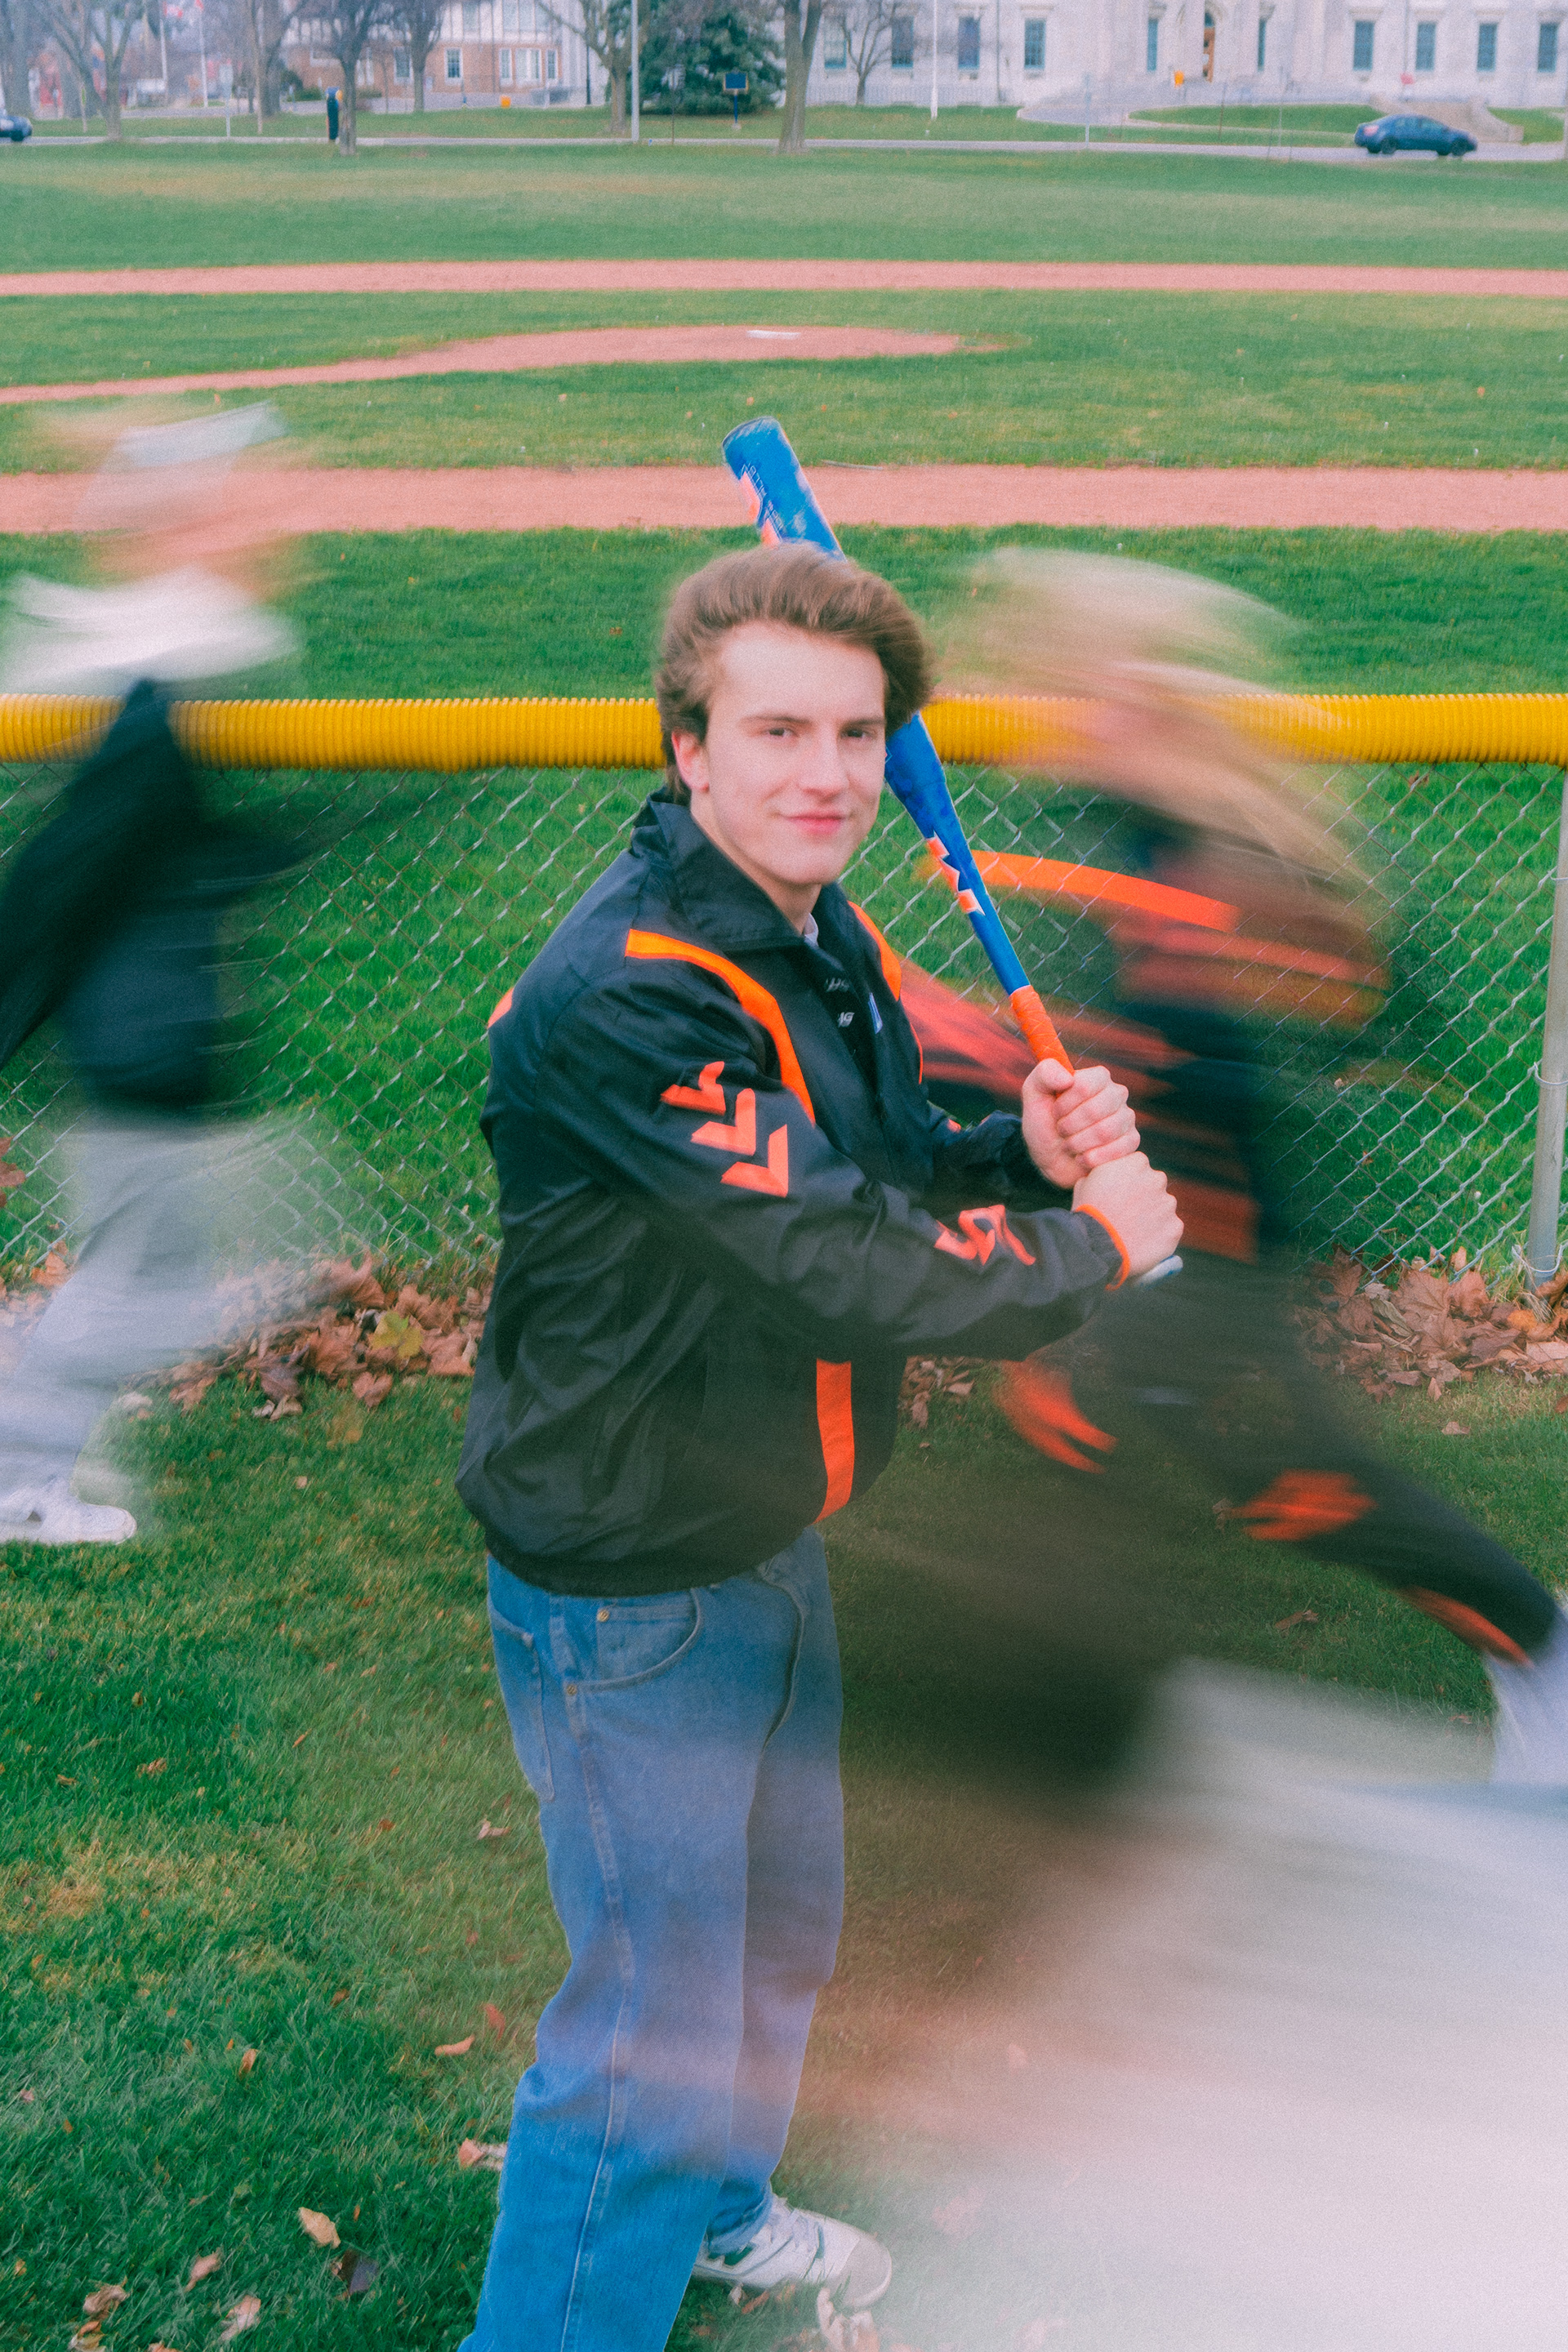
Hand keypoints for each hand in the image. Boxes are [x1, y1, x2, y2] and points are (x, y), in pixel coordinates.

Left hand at [1021, 1060, 1138, 1187]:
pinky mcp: (1131, 1141)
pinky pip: (1118, 1149)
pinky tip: (1082, 1157)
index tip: (1055, 1112)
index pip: (1085, 1085)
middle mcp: (1116, 1094)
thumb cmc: (1044, 1124)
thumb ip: (1044, 1074)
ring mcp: (1126, 1117)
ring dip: (1078, 1143)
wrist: (1051, 1160)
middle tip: (1061, 1131)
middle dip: (1069, 1126)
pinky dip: (1092, 1158)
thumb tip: (1067, 1078)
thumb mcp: (1035, 1095)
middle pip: (1096, 1109)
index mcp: (1097, 1077)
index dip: (1065, 1104)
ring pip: (1105, 1131)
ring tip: (1069, 1144)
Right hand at [1073, 1154, 1182, 1281]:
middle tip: (1127, 1213)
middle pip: (1155, 1184)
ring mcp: (1168, 1205)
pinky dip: (1160, 1235)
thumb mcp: (1086, 1181)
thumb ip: (1105, 1171)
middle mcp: (1158, 1179)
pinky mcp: (1175, 1228)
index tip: (1119, 1193)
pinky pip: (1170, 1229)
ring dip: (1153, 1215)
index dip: (1128, 1181)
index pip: (1139, 1166)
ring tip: (1133, 1231)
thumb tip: (1107, 1173)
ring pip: (1163, 1207)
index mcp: (1137, 1162)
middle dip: (1144, 1195)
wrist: (1096, 1248)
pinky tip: (1142, 1242)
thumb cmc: (1087, 1214)